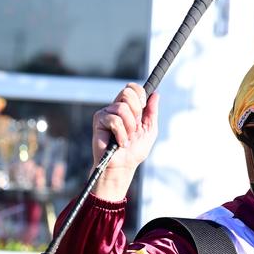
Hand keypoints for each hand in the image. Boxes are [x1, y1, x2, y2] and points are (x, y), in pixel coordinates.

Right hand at [91, 83, 158, 200]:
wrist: (123, 165)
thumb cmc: (135, 150)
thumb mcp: (150, 129)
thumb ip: (152, 111)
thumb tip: (155, 94)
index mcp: (129, 108)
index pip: (132, 88)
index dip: (140, 94)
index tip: (144, 107)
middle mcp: (117, 107)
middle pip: (127, 92)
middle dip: (136, 111)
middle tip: (135, 126)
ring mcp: (107, 113)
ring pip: (122, 107)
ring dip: (129, 126)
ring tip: (127, 137)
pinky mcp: (99, 120)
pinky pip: (114, 120)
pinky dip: (121, 134)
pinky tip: (120, 142)